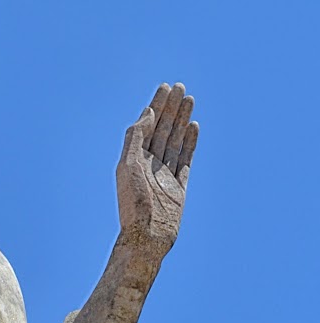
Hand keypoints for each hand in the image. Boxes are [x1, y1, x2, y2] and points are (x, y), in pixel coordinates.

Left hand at [117, 83, 198, 257]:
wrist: (147, 236)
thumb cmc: (134, 204)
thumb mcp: (129, 166)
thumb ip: (136, 138)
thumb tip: (148, 113)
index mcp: (135, 159)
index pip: (148, 125)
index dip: (157, 106)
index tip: (165, 87)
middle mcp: (149, 165)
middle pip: (163, 129)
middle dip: (171, 107)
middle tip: (180, 86)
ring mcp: (165, 174)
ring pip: (175, 140)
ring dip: (182, 119)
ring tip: (190, 99)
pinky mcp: (179, 186)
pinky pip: (186, 159)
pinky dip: (190, 142)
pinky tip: (194, 126)